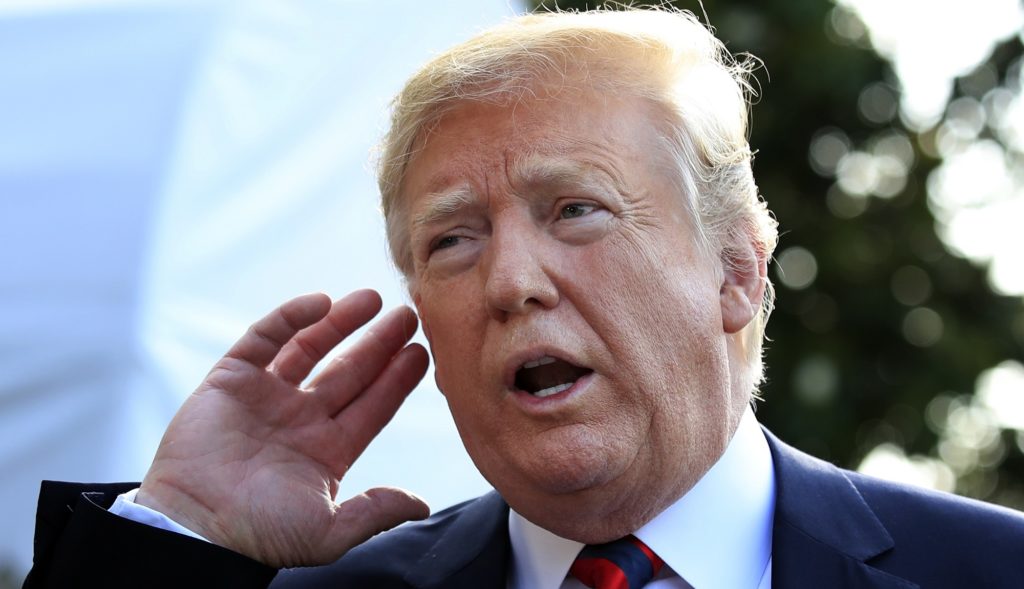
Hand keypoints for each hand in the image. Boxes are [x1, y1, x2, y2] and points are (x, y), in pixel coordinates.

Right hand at [135, 290, 430, 566]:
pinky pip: (265, 338)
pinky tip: (320, 302)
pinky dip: (290, 317)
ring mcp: (266, 397)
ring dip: (341, 322)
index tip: (422, 353)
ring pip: (311, 348)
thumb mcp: (328, 531)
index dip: (398, 380)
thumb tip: (422, 506)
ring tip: (373, 299)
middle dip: (379, 344)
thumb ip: (375, 512)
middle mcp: (300, 419)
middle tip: (410, 316)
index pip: (373, 406)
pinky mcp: (231, 380)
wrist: (193, 528)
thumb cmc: (258, 535)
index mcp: (326, 451)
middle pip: (350, 371)